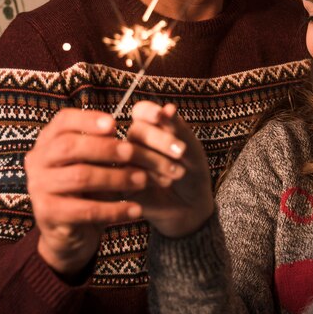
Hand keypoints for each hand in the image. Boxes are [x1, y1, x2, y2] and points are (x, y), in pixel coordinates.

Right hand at [25, 108, 183, 276]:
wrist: (71, 232)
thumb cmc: (88, 187)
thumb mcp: (96, 162)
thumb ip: (109, 144)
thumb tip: (139, 129)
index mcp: (48, 141)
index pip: (63, 121)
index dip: (88, 120)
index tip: (115, 124)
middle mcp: (38, 161)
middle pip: (69, 147)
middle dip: (104, 148)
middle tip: (132, 152)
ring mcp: (39, 188)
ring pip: (79, 177)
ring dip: (115, 178)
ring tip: (142, 180)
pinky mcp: (48, 214)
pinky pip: (85, 210)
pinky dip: (114, 210)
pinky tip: (135, 209)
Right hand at [126, 101, 214, 237]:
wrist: (191, 206)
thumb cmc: (192, 172)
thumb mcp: (191, 149)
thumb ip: (178, 129)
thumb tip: (168, 107)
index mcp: (151, 127)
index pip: (141, 111)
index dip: (149, 112)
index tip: (160, 116)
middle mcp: (134, 141)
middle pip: (136, 130)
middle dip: (160, 139)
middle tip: (181, 152)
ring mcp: (125, 162)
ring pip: (130, 151)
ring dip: (157, 160)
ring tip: (178, 173)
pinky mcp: (120, 183)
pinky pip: (125, 174)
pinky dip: (148, 176)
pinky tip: (165, 182)